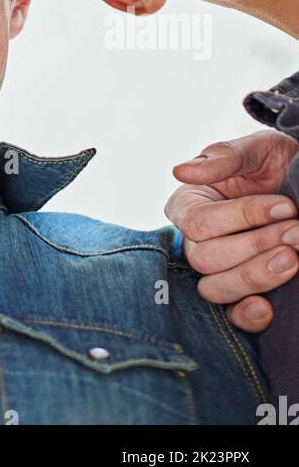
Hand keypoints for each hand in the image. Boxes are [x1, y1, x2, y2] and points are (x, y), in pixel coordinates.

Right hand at [166, 130, 298, 331]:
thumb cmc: (273, 164)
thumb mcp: (255, 151)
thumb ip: (222, 157)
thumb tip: (179, 171)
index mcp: (189, 203)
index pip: (198, 221)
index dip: (242, 217)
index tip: (285, 206)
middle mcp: (196, 240)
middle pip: (204, 258)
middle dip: (255, 246)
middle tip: (297, 231)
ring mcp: (218, 269)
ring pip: (216, 288)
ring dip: (257, 276)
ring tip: (294, 257)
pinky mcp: (242, 293)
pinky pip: (232, 316)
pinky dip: (247, 315)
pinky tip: (268, 308)